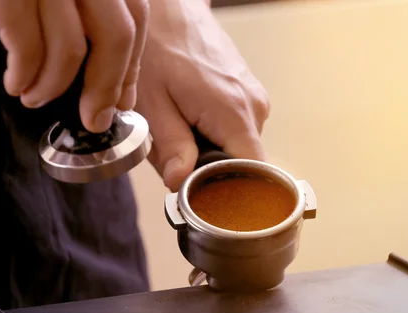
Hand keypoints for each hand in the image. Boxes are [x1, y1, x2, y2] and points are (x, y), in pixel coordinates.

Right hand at [0, 0, 148, 132]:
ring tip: (36, 98)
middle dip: (106, 87)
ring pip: (71, 49)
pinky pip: (28, 50)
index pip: (135, 15)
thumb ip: (89, 28)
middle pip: (117, 34)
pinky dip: (24, 77)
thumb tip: (119, 91)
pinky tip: (15, 85)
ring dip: (54, 88)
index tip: (121, 99)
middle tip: (94, 119)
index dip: (132, 62)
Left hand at [135, 0, 269, 190]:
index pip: (254, 175)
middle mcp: (254, 106)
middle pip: (241, 164)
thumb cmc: (157, 48)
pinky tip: (186, 117)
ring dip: (207, 150)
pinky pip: (234, 129)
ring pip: (236, 147)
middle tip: (173, 158)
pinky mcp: (247, 93)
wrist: (169, 8)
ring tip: (177, 128)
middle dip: (208, 171)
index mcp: (234, 112)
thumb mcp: (153, 105)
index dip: (229, 194)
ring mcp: (254, 98)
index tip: (203, 199)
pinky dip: (211, 133)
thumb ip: (171, 148)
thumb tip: (181, 183)